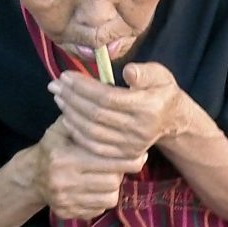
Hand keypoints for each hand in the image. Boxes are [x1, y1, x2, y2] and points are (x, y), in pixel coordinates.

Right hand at [33, 119, 146, 219]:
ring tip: (108, 175)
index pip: (107, 160)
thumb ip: (84, 119)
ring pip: (110, 198)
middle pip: (113, 181)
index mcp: (64, 157)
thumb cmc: (54, 146)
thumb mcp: (61, 128)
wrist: (32, 176)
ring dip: (114, 186)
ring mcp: (65, 201)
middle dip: (121, 171)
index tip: (140, 154)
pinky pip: (99, 210)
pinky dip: (102, 199)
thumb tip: (110, 104)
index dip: (128, 158)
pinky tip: (96, 187)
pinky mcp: (67, 214)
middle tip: (122, 163)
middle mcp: (63, 181)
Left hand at [47, 62, 192, 158]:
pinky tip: (67, 118)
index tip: (67, 75)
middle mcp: (139, 129)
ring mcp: (131, 145)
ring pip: (92, 131)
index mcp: (148, 107)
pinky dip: (77, 133)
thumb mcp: (160, 74)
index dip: (83, 87)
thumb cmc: (161, 91)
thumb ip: (144, 72)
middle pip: (96, 115)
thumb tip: (128, 72)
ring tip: (59, 97)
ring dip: (71, 114)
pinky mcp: (124, 155)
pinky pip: (94, 146)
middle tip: (56, 84)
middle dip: (72, 98)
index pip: (108, 98)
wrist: (171, 120)